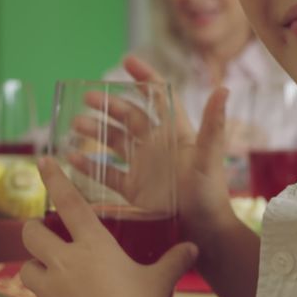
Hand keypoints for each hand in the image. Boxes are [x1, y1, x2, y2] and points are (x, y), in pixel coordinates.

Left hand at [21, 158, 198, 296]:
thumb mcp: (160, 280)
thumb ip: (174, 260)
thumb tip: (192, 248)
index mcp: (93, 244)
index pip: (69, 202)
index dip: (54, 179)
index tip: (42, 161)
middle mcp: (65, 260)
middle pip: (31, 234)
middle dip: (33, 230)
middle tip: (42, 233)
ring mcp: (50, 288)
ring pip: (26, 268)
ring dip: (36, 268)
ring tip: (50, 274)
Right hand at [87, 55, 236, 246]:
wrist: (204, 234)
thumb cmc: (211, 195)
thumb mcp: (210, 157)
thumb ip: (214, 124)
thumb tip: (223, 89)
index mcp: (177, 134)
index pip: (160, 98)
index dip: (145, 79)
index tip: (127, 62)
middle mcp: (159, 147)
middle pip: (131, 117)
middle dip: (110, 105)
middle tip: (88, 96)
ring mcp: (145, 168)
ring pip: (115, 142)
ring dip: (96, 130)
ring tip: (76, 124)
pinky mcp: (135, 191)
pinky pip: (108, 174)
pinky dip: (90, 165)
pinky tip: (72, 156)